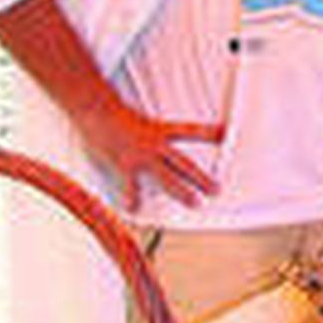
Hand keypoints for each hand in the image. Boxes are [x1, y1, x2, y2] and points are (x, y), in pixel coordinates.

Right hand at [77, 100, 222, 211]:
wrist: (96, 112)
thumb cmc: (118, 117)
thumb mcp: (143, 121)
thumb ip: (156, 134)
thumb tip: (163, 145)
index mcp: (160, 130)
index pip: (190, 131)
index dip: (208, 132)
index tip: (225, 134)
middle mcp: (155, 143)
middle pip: (184, 163)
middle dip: (202, 177)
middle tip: (216, 189)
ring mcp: (141, 155)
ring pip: (167, 176)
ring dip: (182, 191)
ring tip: (195, 202)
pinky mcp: (124, 164)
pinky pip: (131, 185)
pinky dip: (132, 197)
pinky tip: (135, 210)